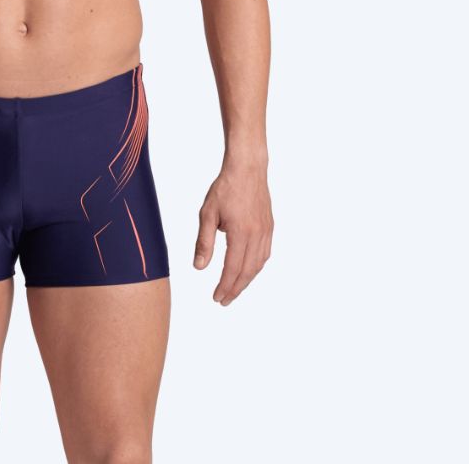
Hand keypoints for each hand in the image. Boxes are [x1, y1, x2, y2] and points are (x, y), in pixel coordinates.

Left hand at [193, 159, 272, 304]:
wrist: (247, 168)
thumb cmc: (225, 188)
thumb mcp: (207, 213)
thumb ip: (204, 242)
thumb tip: (199, 267)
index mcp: (241, 233)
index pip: (232, 268)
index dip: (225, 286)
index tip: (217, 298)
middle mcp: (257, 235)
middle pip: (247, 271)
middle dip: (235, 288)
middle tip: (224, 300)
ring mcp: (266, 231)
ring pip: (258, 265)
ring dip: (246, 280)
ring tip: (234, 288)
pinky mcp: (269, 227)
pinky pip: (265, 254)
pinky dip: (256, 266)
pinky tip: (248, 270)